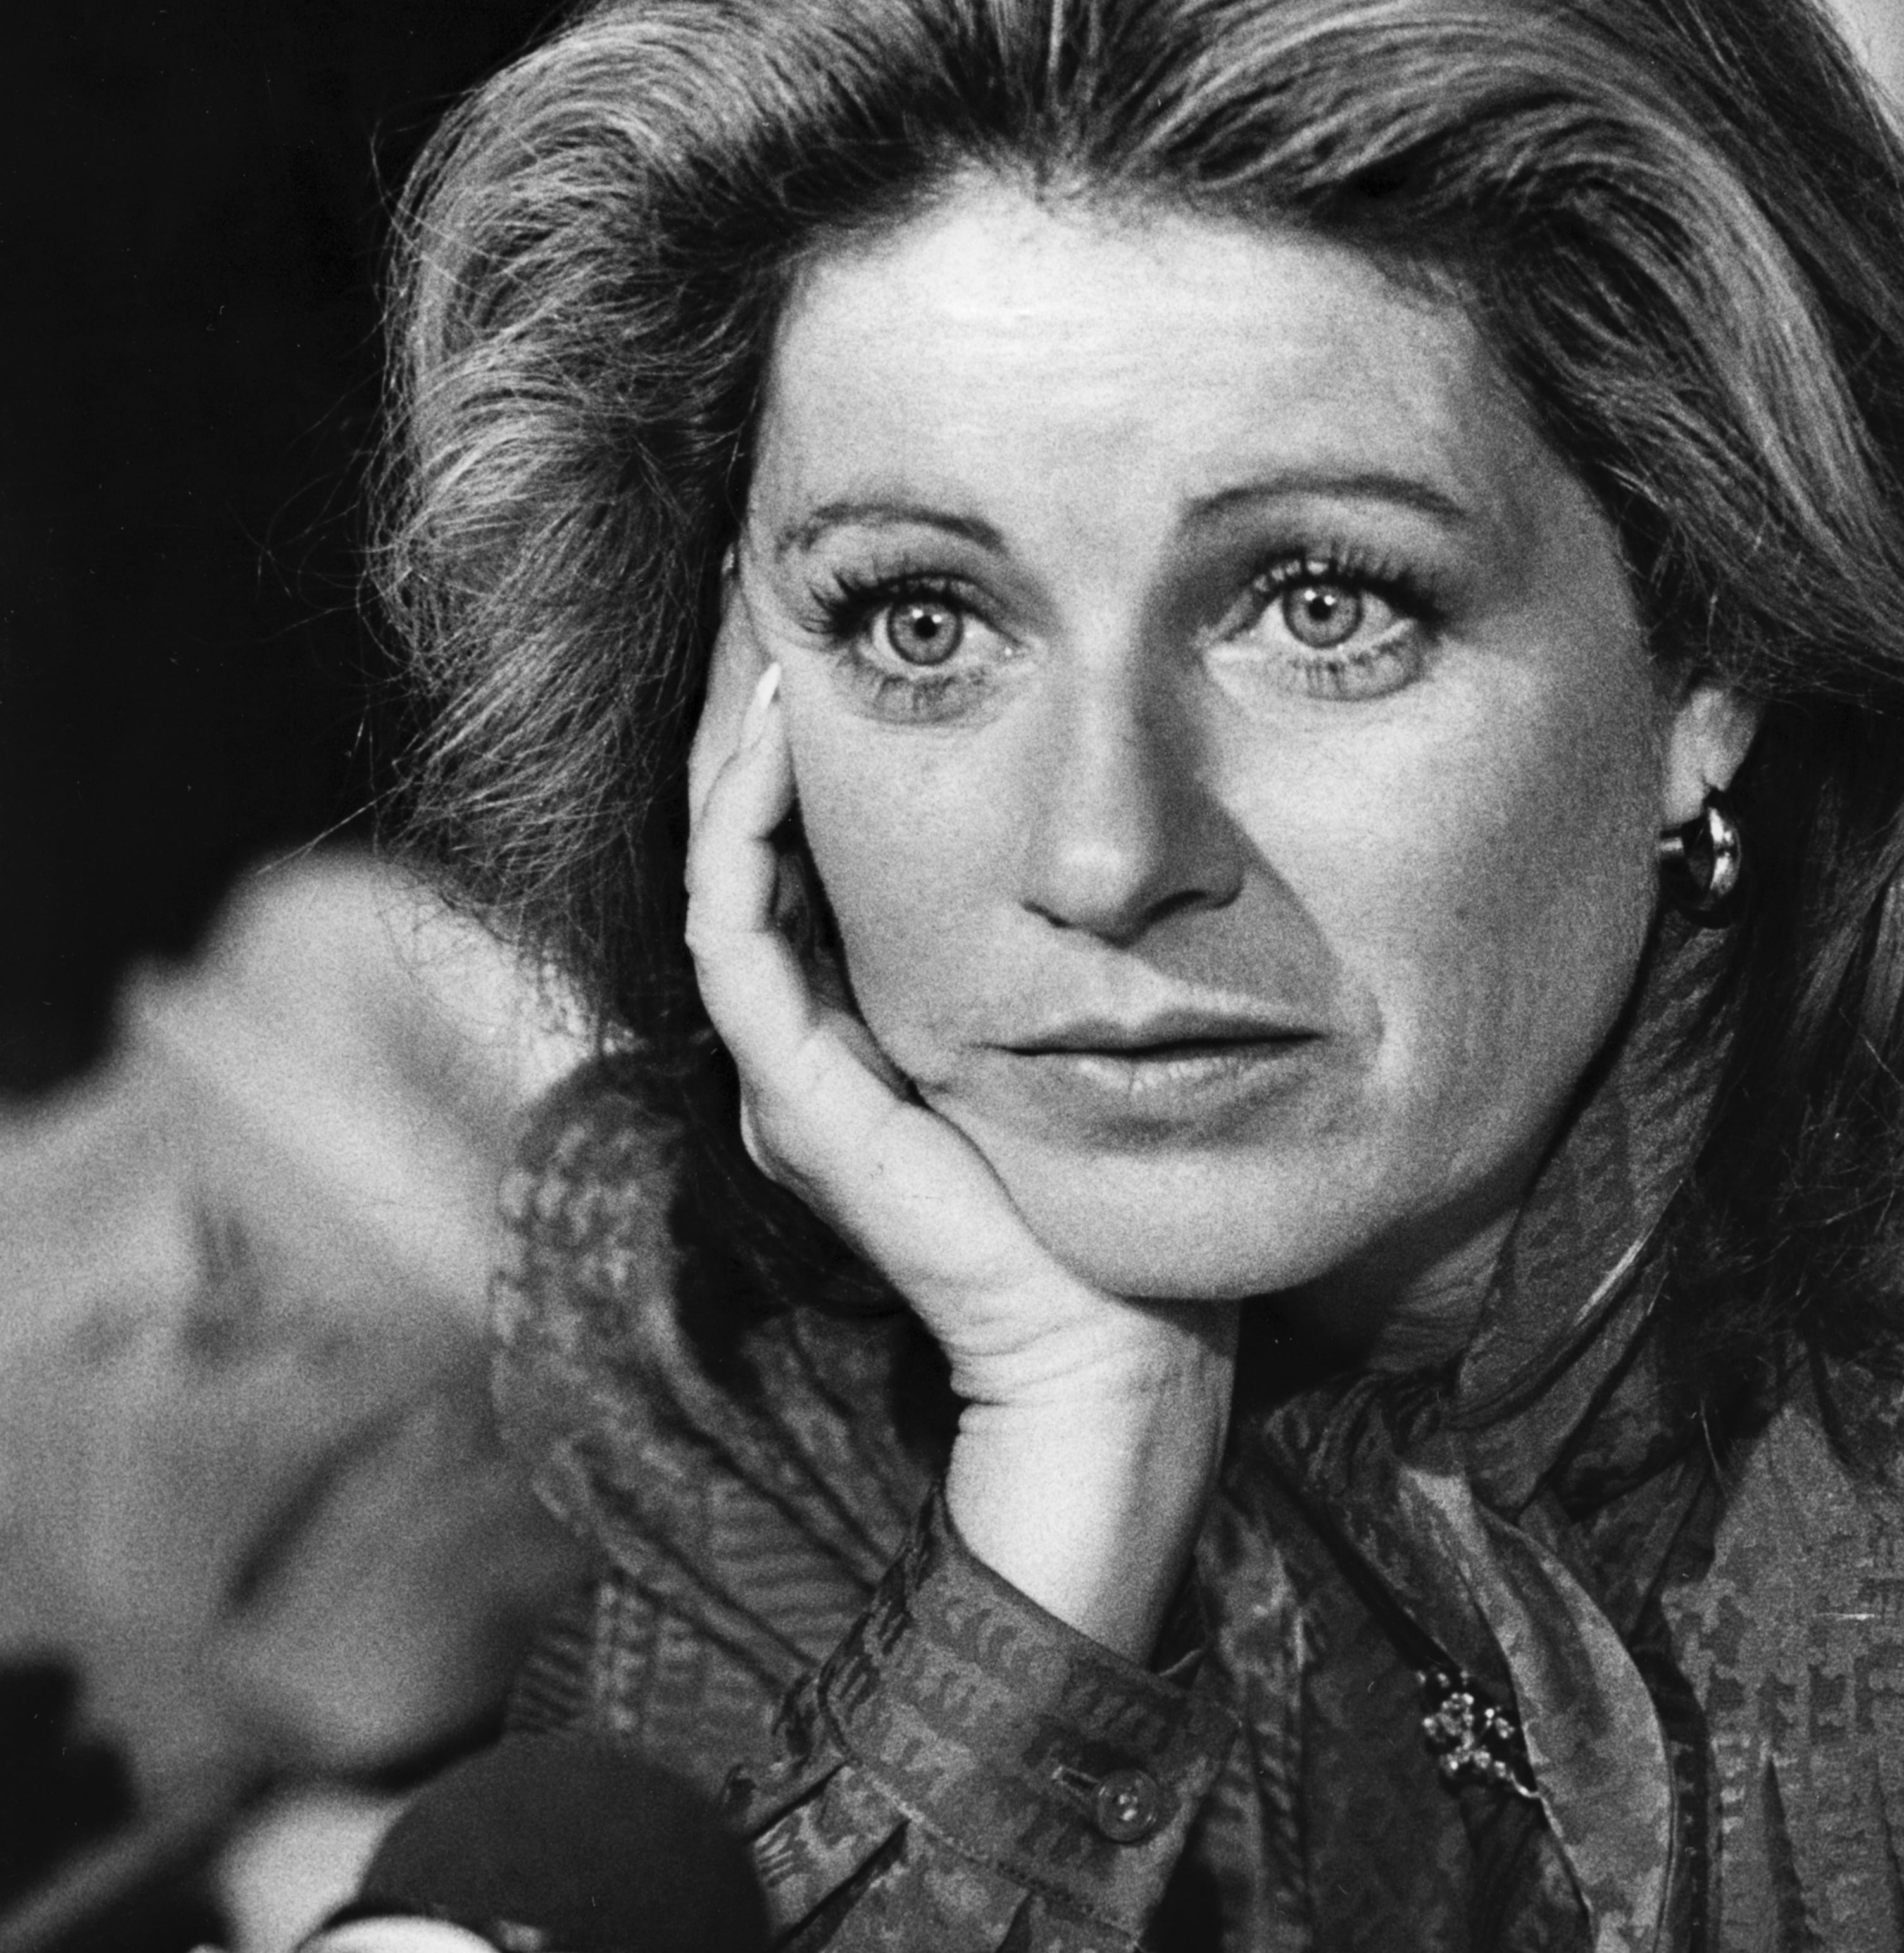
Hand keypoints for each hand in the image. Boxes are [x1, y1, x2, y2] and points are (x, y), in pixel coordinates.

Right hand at [684, 601, 1233, 1657]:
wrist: (1121, 1360)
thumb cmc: (1131, 1221)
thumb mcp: (1094, 1056)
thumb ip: (1068, 975)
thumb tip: (1123, 858)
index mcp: (867, 1049)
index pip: (805, 871)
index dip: (803, 758)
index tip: (835, 638)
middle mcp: (809, 1062)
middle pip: (747, 859)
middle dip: (748, 728)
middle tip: (761, 591)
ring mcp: (792, 1084)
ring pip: (723, 880)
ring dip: (726, 755)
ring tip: (754, 632)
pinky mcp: (799, 1103)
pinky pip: (736, 937)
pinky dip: (740, 833)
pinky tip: (770, 736)